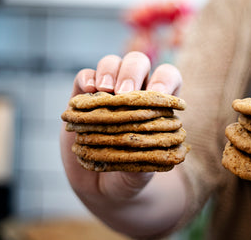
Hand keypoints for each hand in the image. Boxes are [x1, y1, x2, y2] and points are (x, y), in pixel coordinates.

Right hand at [60, 51, 185, 236]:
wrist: (102, 187)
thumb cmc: (130, 176)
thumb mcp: (141, 173)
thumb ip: (146, 160)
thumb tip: (152, 146)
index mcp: (157, 104)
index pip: (168, 77)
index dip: (165, 80)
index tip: (158, 93)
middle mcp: (134, 92)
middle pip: (137, 63)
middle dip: (132, 72)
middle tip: (124, 92)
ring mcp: (107, 93)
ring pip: (111, 63)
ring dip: (109, 72)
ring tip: (106, 90)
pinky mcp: (83, 98)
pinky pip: (85, 77)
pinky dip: (87, 79)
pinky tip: (89, 91)